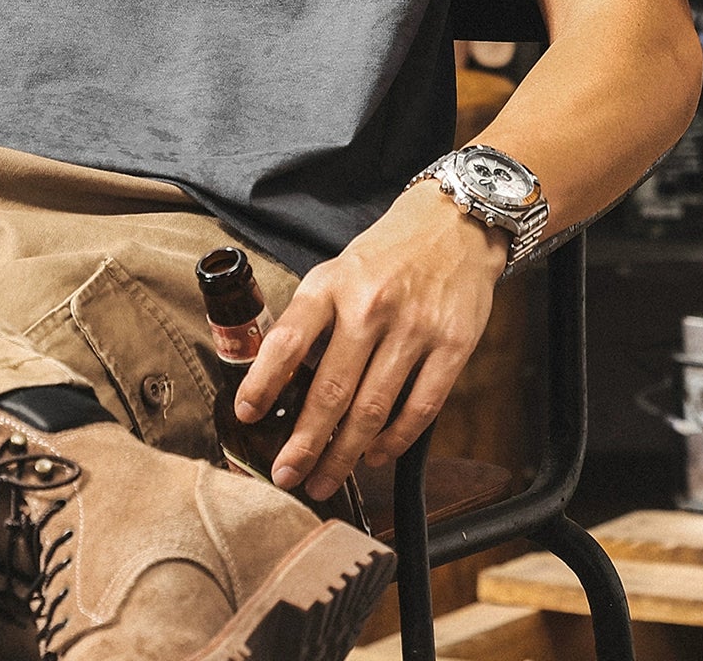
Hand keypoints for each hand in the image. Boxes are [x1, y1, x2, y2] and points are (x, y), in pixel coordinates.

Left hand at [235, 181, 506, 500]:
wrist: (455, 223)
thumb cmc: (388, 255)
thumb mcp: (339, 270)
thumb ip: (315, 319)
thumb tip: (283, 383)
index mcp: (332, 283)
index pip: (288, 338)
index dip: (264, 382)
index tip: (247, 414)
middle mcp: (371, 305)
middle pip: (331, 389)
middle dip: (305, 443)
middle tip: (286, 476)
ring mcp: (414, 327)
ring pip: (373, 409)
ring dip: (345, 455)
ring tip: (324, 479)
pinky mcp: (453, 346)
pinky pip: (420, 409)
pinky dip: (395, 441)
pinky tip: (376, 455)